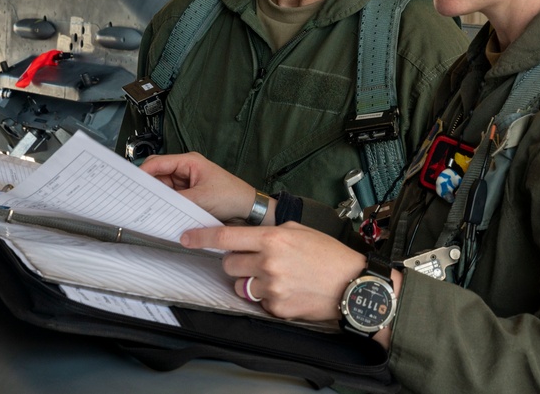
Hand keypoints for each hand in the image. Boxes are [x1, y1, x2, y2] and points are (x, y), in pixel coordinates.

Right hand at [140, 152, 267, 222]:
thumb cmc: (232, 197)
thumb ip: (175, 200)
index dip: (142, 172)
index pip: (157, 163)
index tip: (131, 185)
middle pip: (157, 175)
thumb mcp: (201, 199)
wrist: (249, 210)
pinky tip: (160, 212)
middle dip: (147, 186)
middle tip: (136, 199)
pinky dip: (165, 205)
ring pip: (163, 189)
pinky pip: (171, 198)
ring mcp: (187, 183)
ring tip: (146, 208)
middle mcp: (186, 170)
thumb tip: (155, 204)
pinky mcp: (190, 195)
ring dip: (157, 197)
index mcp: (189, 162)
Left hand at [181, 222, 366, 321]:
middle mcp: (268, 263)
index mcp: (273, 239)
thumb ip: (271, 233)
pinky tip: (288, 290)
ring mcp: (272, 288)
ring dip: (251, 281)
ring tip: (277, 277)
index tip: (186, 238)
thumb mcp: (300, 231)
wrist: (353, 286)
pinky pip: (258, 302)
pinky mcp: (277, 308)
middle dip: (236, 261)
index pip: (225, 237)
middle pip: (229, 263)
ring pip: (240, 285)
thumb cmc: (329, 256)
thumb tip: (246, 237)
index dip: (201, 237)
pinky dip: (267, 297)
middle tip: (257, 260)